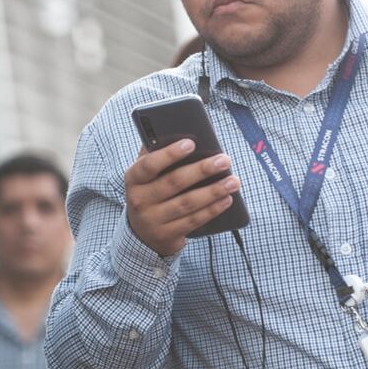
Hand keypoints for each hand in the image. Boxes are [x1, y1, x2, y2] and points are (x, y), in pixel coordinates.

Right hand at [124, 141, 240, 256]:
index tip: (191, 143)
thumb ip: (156, 154)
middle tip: (224, 160)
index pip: (149, 164)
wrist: (141, 233)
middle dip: (202, 170)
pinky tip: (227, 199)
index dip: (169, 154)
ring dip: (213, 191)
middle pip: (174, 182)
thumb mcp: (146, 175)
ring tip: (233, 181)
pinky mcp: (167, 236)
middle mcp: (139, 200)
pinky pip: (193, 221)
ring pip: (187, 203)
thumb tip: (177, 132)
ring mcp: (152, 220)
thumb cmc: (151, 192)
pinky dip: (212, 209)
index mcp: (134, 178)